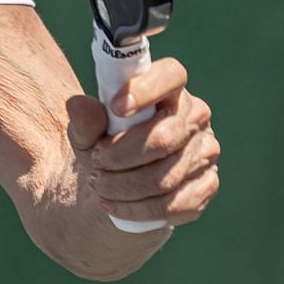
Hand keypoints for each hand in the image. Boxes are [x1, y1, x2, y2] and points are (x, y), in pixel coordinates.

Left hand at [65, 57, 219, 228]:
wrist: (114, 184)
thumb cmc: (103, 145)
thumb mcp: (85, 133)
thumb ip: (84, 120)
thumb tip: (77, 105)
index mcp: (169, 91)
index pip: (172, 75)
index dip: (147, 89)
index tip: (116, 107)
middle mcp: (196, 117)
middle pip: (165, 136)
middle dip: (121, 155)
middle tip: (95, 161)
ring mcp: (205, 152)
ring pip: (166, 176)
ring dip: (123, 185)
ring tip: (96, 184)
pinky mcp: (205, 186)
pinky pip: (174, 203)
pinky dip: (137, 208)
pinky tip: (112, 205)